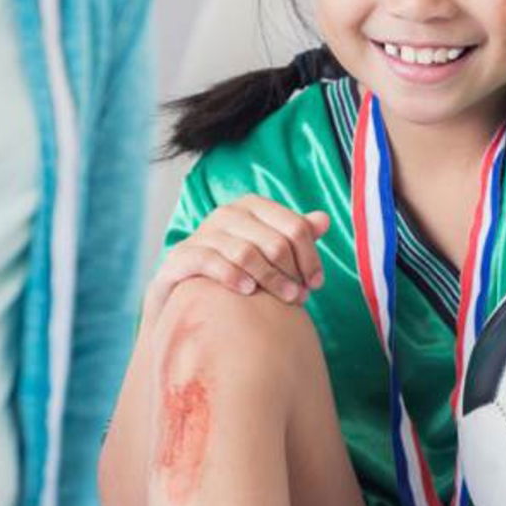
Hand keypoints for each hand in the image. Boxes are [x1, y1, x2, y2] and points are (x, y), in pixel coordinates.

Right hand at [143, 195, 329, 320]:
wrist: (187, 294)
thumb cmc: (238, 270)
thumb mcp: (269, 251)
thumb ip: (295, 235)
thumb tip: (324, 219)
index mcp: (252, 206)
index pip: (295, 227)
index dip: (311, 257)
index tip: (316, 284)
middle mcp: (227, 213)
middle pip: (275, 242)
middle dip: (292, 273)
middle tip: (300, 298)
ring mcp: (202, 233)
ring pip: (246, 252)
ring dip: (270, 280)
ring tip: (284, 299)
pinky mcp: (181, 256)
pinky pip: (210, 262)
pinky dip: (233, 277)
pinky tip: (249, 292)